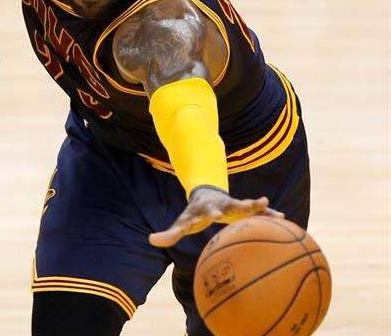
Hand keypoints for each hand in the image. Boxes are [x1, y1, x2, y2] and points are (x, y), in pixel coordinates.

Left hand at [148, 187, 283, 247]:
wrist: (207, 194)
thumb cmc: (194, 213)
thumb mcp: (182, 222)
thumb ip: (169, 233)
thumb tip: (151, 240)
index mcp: (206, 208)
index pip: (207, 211)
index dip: (210, 212)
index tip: (215, 214)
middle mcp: (222, 205)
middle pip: (232, 204)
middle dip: (240, 205)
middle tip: (250, 205)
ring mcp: (235, 206)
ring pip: (247, 205)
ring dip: (258, 206)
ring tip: (269, 205)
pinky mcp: (244, 209)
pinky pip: (259, 213)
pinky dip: (269, 214)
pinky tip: (283, 218)